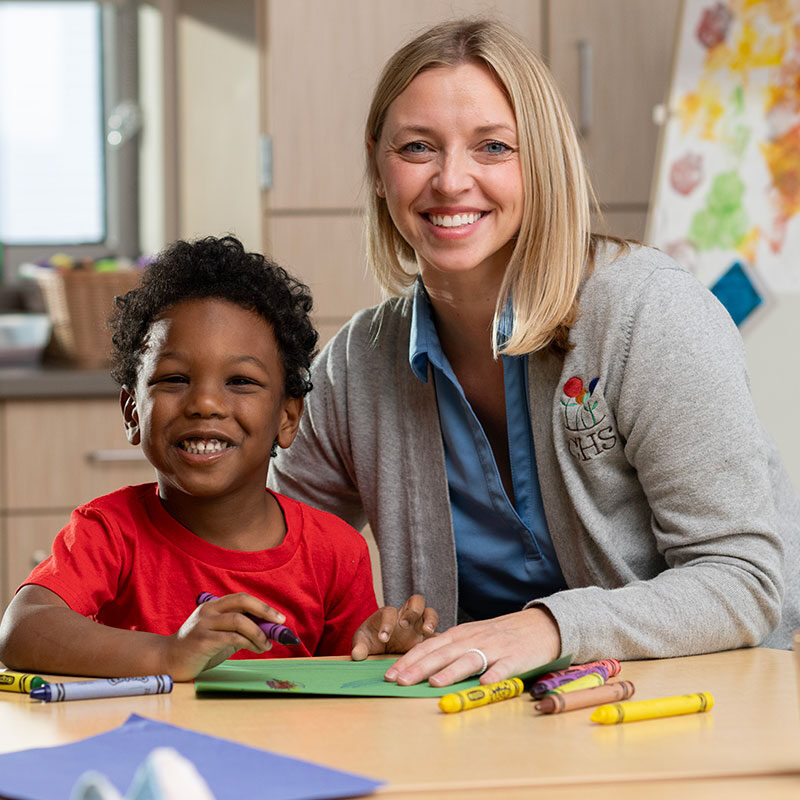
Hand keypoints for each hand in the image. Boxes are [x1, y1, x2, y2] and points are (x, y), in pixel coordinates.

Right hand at [163, 592, 283, 680]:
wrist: (167, 660)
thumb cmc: (197, 649)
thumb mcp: (219, 634)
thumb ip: (238, 630)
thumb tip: (268, 631)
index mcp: (213, 606)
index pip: (242, 598)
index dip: (263, 606)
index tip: (278, 618)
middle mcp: (208, 611)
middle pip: (242, 602)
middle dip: (265, 611)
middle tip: (279, 624)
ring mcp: (203, 625)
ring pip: (239, 621)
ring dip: (259, 633)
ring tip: (267, 645)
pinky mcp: (201, 641)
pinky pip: (232, 638)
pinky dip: (249, 643)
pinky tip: (255, 649)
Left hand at [350, 594, 437, 660]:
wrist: (381, 650)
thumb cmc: (371, 642)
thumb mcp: (363, 644)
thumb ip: (360, 648)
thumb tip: (357, 655)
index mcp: (388, 614)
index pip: (389, 612)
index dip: (386, 623)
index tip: (382, 638)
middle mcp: (406, 615)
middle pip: (416, 601)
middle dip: (412, 611)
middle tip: (405, 625)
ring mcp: (419, 624)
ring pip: (430, 612)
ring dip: (430, 619)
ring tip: (427, 631)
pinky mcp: (428, 637)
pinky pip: (438, 632)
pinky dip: (439, 637)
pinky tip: (438, 646)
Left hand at [383, 606, 560, 686]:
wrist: (540, 625)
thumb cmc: (501, 635)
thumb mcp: (473, 636)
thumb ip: (451, 650)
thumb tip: (423, 667)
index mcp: (461, 634)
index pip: (429, 647)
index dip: (409, 660)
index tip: (390, 674)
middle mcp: (474, 639)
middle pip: (443, 653)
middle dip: (419, 667)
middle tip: (399, 681)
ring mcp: (495, 648)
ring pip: (469, 659)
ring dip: (451, 671)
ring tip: (434, 683)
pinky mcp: (516, 658)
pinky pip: (504, 668)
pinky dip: (494, 676)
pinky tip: (484, 684)